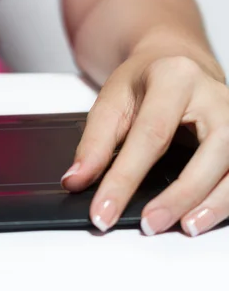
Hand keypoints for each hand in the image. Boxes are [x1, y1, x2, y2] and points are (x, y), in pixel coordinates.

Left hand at [62, 53, 228, 236]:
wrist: (174, 62)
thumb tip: (76, 180)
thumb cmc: (143, 82)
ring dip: (214, 204)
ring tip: (184, 227)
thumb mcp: (111, 102)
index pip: (150, 135)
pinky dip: (225, 200)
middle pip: (209, 150)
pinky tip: (203, 216)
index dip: (124, 178)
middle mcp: (215, 95)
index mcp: (174, 78)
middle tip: (149, 224)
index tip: (103, 211)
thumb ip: (94, 143)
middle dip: (179, 195)